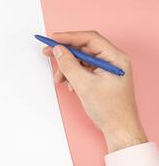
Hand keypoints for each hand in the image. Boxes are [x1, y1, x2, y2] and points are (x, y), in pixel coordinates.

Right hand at [43, 31, 146, 152]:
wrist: (117, 128)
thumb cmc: (110, 109)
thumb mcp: (84, 85)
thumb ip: (69, 65)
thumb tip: (58, 50)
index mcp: (115, 58)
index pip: (90, 39)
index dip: (69, 37)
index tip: (53, 38)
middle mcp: (112, 60)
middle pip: (84, 48)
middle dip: (65, 53)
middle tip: (48, 52)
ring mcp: (106, 68)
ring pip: (80, 59)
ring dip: (67, 68)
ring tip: (60, 79)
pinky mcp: (100, 76)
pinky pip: (82, 69)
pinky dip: (72, 75)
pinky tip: (70, 84)